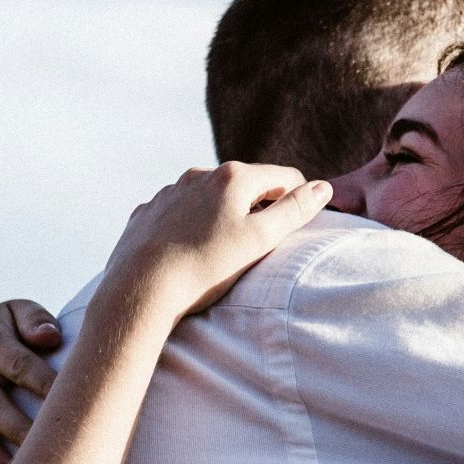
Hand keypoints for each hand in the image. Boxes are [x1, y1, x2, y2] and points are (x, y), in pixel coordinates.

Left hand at [104, 163, 331, 315]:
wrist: (140, 289)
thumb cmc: (206, 267)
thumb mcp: (261, 240)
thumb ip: (294, 211)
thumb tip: (323, 187)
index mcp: (233, 177)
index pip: (284, 177)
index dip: (298, 200)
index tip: (296, 228)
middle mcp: (199, 175)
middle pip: (246, 184)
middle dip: (259, 208)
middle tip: (259, 246)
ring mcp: (170, 191)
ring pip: (210, 197)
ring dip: (223, 216)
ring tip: (222, 252)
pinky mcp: (148, 212)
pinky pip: (180, 212)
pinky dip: (191, 226)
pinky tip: (189, 252)